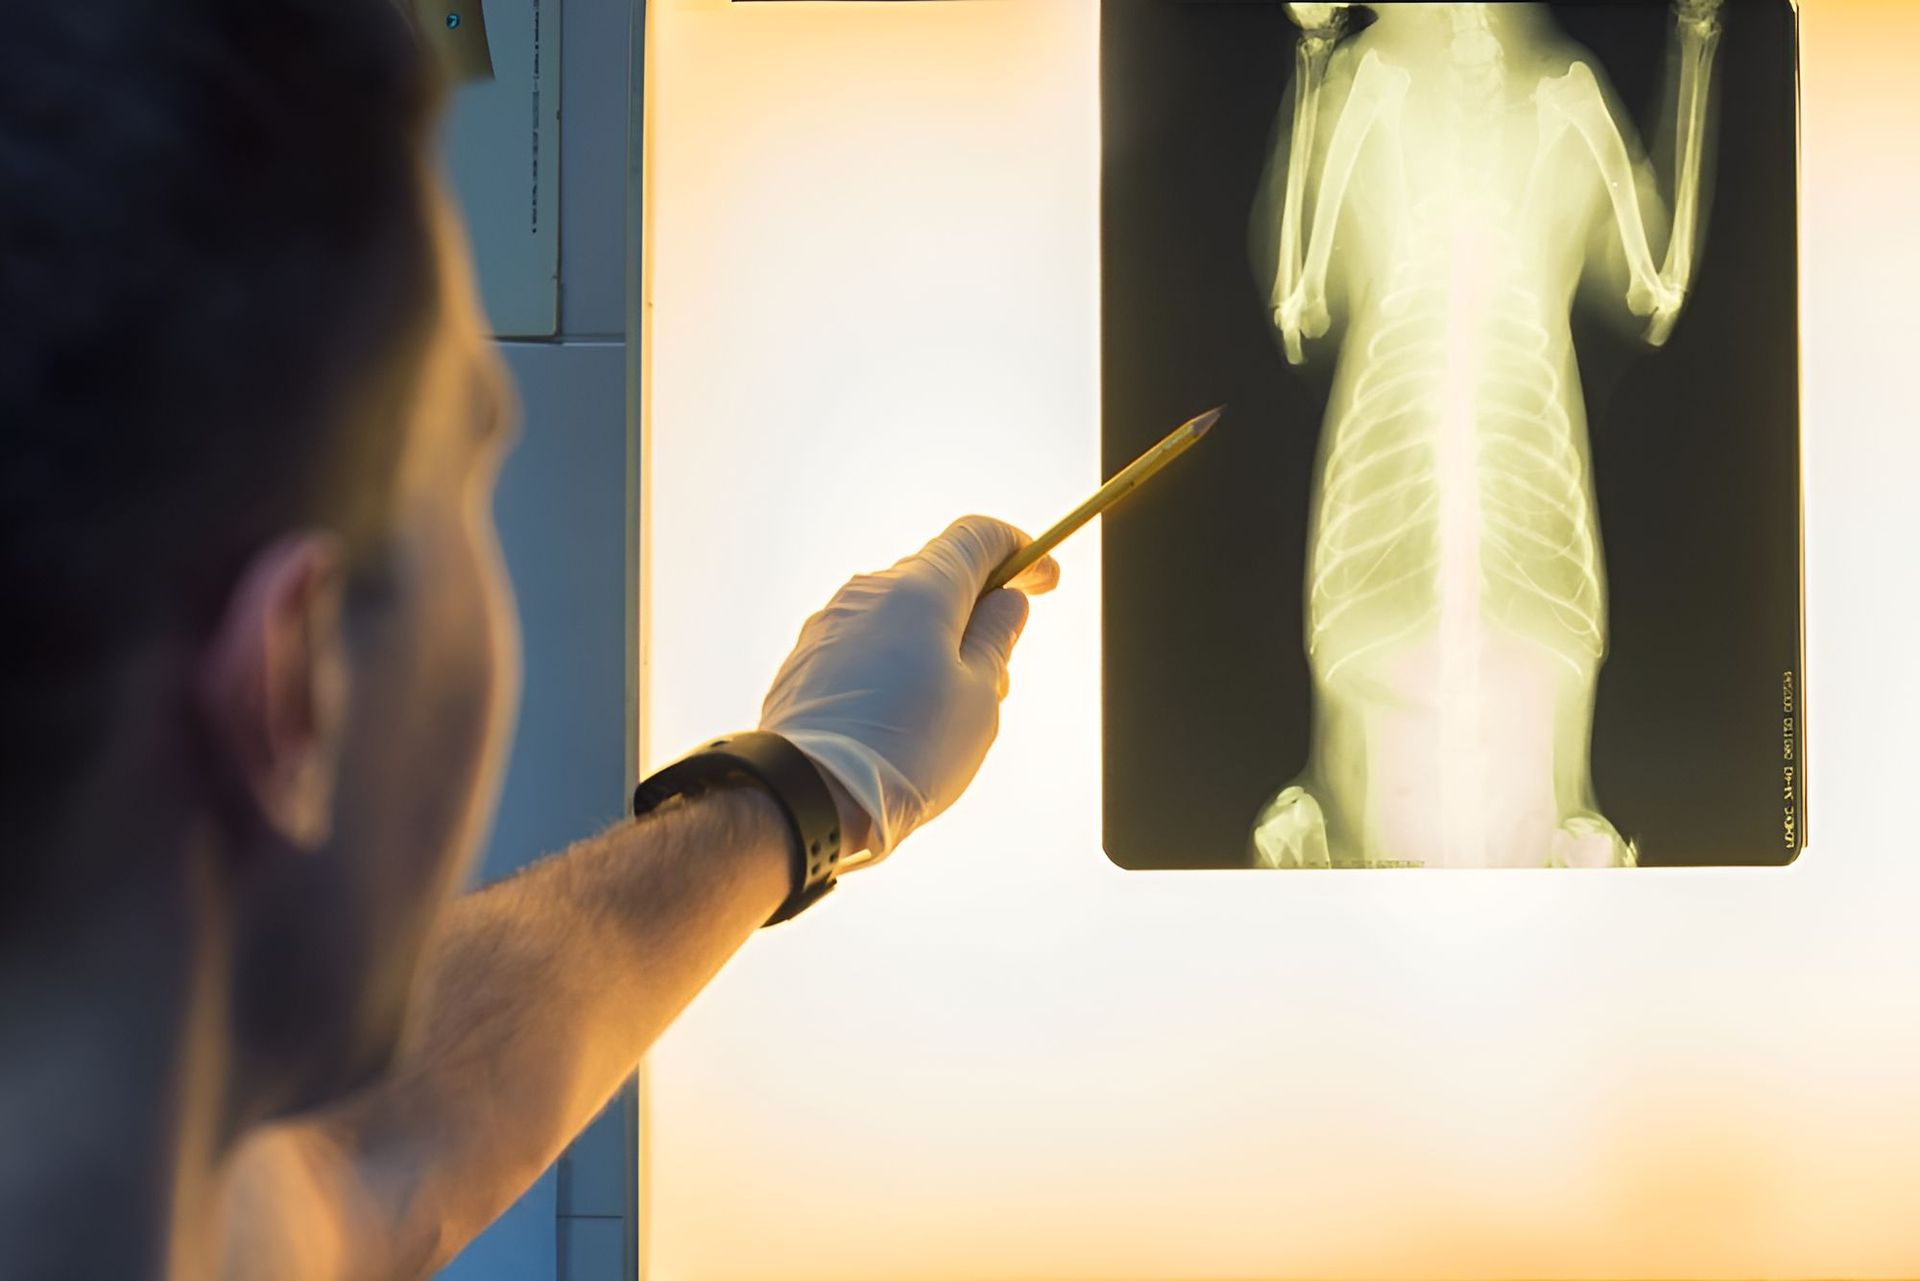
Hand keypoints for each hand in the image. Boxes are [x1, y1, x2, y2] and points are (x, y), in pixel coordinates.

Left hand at [759, 516, 1060, 862]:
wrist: (808, 796)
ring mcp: (831, 623)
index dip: (1020, 551)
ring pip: (902, 616)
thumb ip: (996, 638)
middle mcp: (870, 591)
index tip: (1045, 580)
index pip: (977, 536)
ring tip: (947, 714)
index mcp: (921, 590)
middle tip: (998, 676)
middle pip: (940, 578)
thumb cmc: (907, 750)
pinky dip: (896, 665)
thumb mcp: (979, 697)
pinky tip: (900, 722)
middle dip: (979, 614)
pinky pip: (866, 644)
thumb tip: (1006, 601)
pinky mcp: (807, 658)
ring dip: (936, 645)